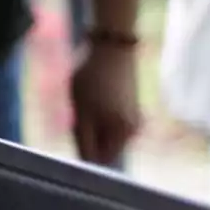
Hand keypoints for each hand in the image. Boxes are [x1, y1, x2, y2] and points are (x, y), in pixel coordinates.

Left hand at [70, 43, 141, 165]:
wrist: (113, 46)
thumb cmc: (93, 78)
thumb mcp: (81, 111)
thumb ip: (83, 139)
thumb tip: (86, 162)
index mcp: (124, 135)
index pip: (97, 159)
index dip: (80, 146)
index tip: (74, 125)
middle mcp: (134, 132)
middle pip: (100, 147)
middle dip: (85, 135)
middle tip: (79, 110)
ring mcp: (134, 121)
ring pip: (102, 134)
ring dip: (90, 124)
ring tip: (87, 101)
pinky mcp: (130, 110)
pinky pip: (107, 123)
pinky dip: (96, 115)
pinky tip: (93, 96)